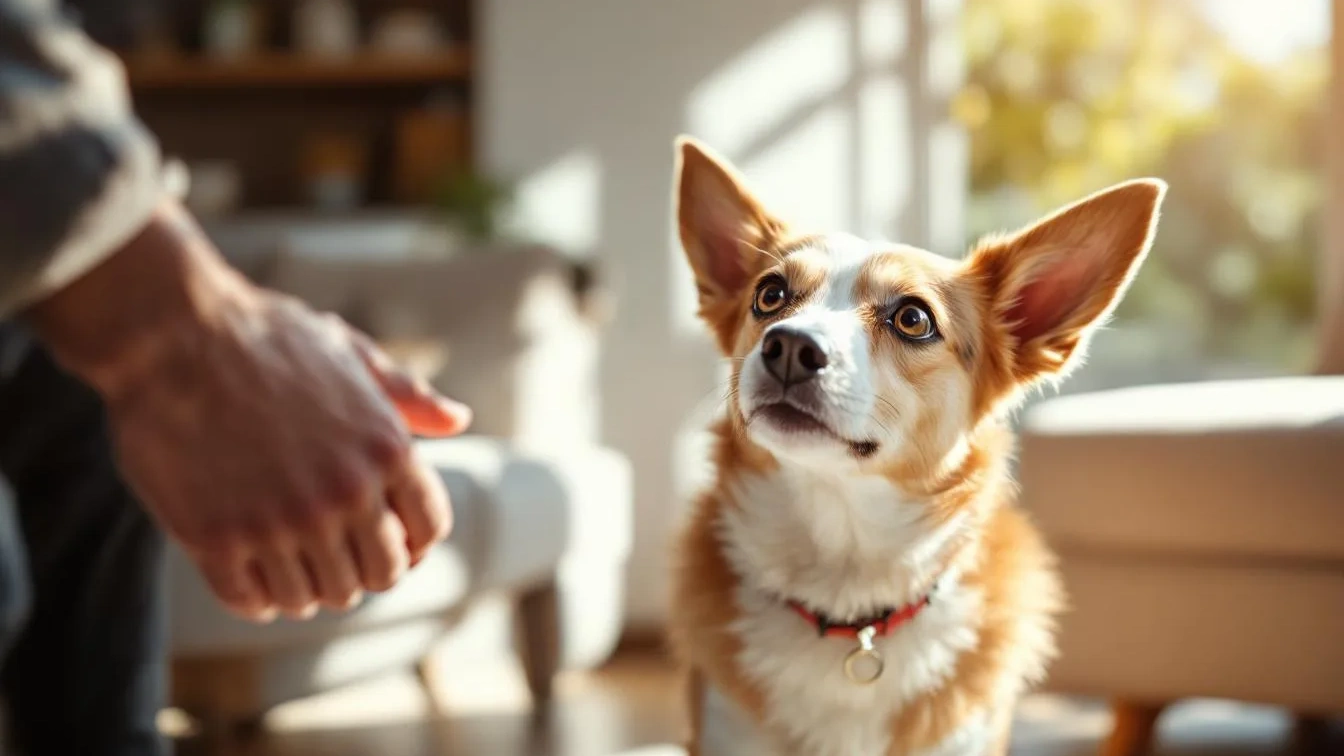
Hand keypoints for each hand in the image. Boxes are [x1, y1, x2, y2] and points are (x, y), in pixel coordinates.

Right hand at [27, 202, 470, 620]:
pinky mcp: (218, 541)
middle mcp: (344, 494)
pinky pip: (253, 601)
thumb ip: (407, 396)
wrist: (175, 332)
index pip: (428, 531)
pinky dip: (255, 595)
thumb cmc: (269, 337)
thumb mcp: (351, 353)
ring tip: (286, 558)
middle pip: (380, 575)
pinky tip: (246, 568)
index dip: (412, 542)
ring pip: (317, 597)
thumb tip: (459, 419)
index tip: (387, 539)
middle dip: (361, 567)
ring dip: (307, 585)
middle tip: (332, 552)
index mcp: (387, 451)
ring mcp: (281, 522)